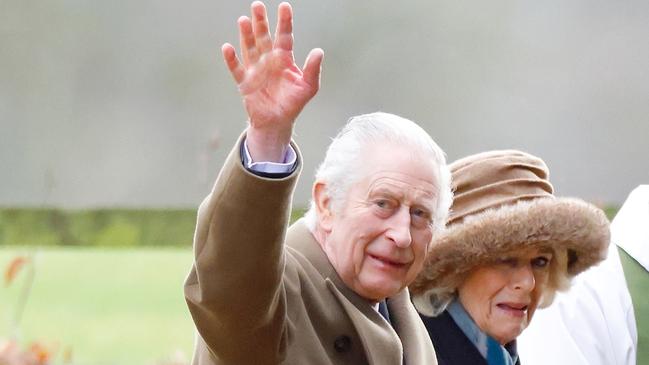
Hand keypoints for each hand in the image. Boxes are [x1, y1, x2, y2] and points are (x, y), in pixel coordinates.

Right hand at [222, 1, 323, 161]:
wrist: (277, 122)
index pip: (284, 36)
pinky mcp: (245, 82)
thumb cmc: (293, 103)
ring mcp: (255, 70)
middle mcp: (268, 60)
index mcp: (284, 59)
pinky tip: (227, 47)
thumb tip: (318, 51)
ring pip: (249, 48)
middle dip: (261, 22)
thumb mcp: (308, 87)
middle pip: (264, 37)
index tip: (284, 6)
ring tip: (244, 20)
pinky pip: (236, 69)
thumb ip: (313, 69)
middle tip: (257, 5)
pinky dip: (231, 59)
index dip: (284, 22)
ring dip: (246, 35)